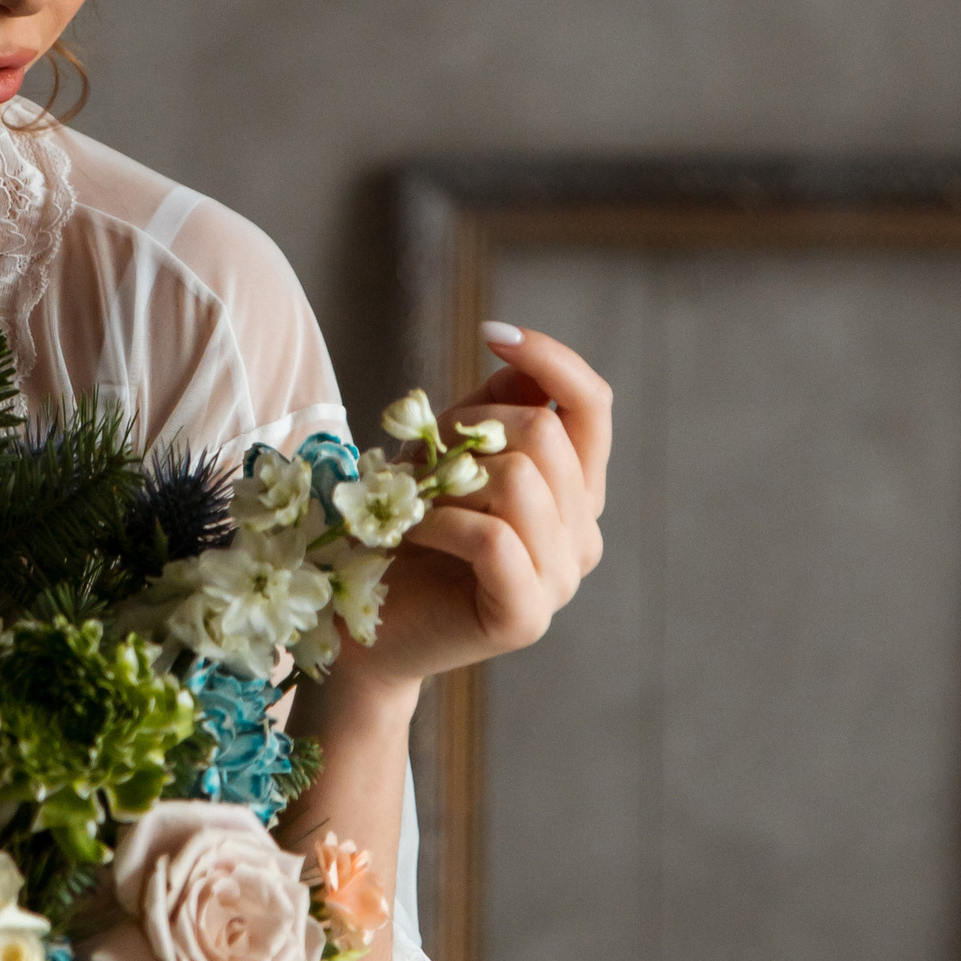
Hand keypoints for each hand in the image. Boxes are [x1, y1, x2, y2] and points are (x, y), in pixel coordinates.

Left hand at [338, 323, 610, 699]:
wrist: (367, 626)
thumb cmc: (406, 532)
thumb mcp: (446, 450)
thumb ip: (494, 405)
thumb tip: (522, 357)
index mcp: (573, 490)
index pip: (593, 404)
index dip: (551, 358)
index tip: (492, 333)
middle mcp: (581, 533)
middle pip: (546, 435)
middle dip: (470, 431)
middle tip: (423, 465)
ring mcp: (561, 579)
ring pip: (521, 482)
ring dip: (448, 483)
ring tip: (414, 505)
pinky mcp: (527, 616)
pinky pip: (494, 539)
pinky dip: (441, 524)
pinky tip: (414, 533)